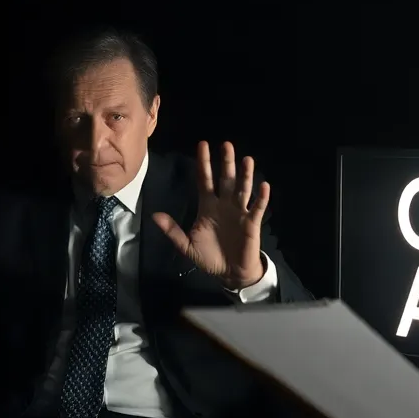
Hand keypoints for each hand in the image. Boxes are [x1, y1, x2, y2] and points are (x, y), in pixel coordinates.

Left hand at [152, 141, 269, 290]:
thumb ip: (172, 230)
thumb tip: (155, 215)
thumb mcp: (187, 245)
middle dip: (226, 163)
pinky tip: (263, 185)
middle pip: (226, 179)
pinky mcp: (252, 223)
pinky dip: (261, 197)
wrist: (229, 273)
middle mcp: (224, 204)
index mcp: (208, 206)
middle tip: (226, 145)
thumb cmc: (209, 257)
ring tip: (247, 160)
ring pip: (243, 189)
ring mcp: (239, 212)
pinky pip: (257, 208)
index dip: (203, 163)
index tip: (202, 145)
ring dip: (245, 175)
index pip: (205, 180)